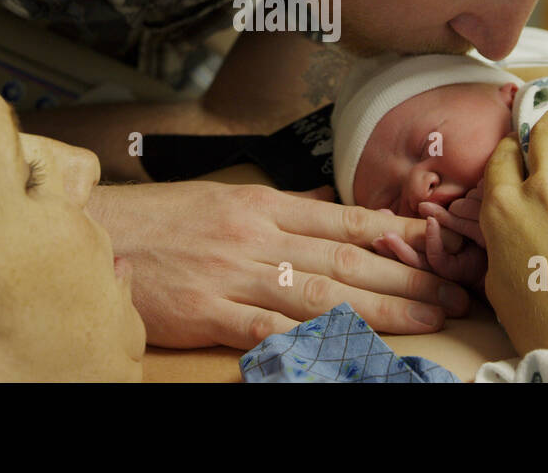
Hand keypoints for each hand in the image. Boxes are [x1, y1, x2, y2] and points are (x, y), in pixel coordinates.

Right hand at [87, 181, 471, 348]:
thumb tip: (331, 206)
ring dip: (380, 308)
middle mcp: (257, 235)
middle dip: (407, 276)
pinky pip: (267, 328)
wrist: (93, 230)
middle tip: (453, 290)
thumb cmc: (160, 219)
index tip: (441, 245)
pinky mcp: (207, 310)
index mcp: (264, 204)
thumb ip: (282, 207)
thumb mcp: (225, 198)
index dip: (399, 235)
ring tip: (426, 318)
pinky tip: (346, 349)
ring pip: (321, 292)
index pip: (346, 220)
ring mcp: (234, 273)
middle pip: (346, 258)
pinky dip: (309, 339)